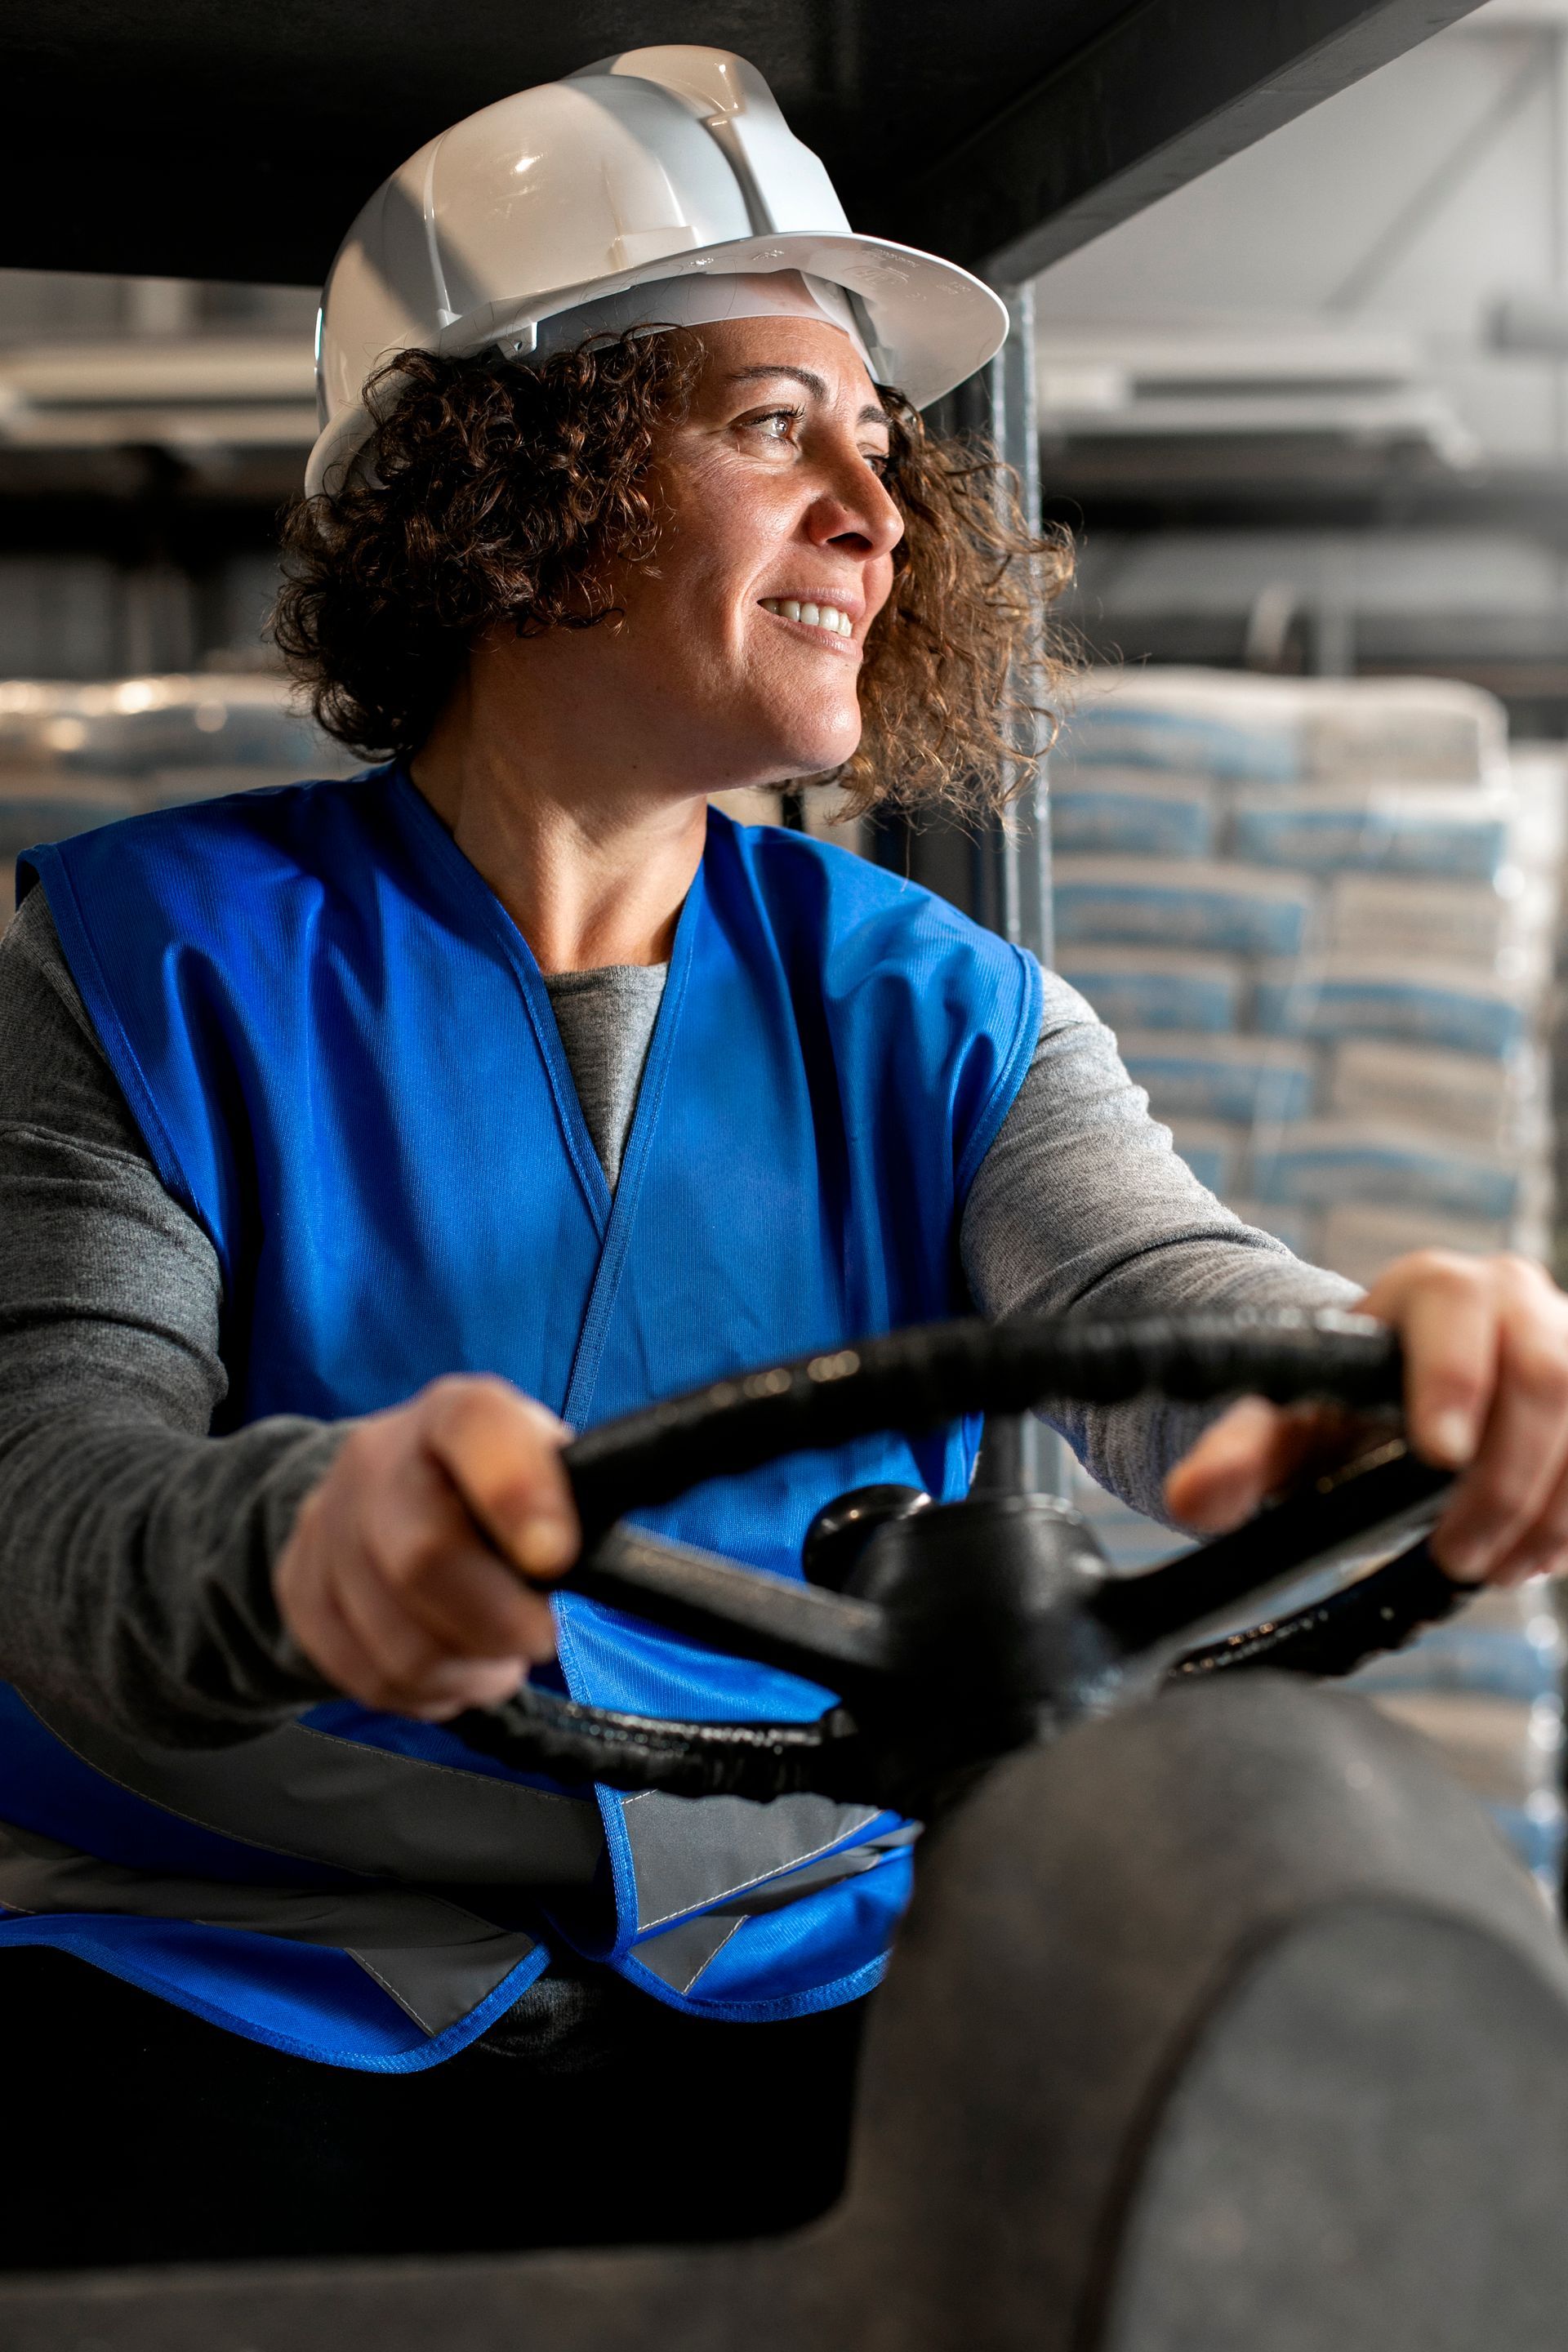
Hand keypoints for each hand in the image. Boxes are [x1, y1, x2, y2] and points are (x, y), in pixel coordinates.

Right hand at [275, 1376, 579, 1716]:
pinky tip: (450, 1667)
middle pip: (423, 1558)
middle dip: (496, 1621)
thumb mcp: (537, 1458)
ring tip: (496, 1657)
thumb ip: (572, 1495)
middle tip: (537, 1637)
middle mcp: (377, 1461)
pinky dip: (425, 1692)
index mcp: (454, 1414)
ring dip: (465, 1670)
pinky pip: (366, 1676)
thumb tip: (608, 1562)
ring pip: (396, 1640)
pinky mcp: (300, 1593)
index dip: (514, 1494)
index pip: (474, 1429)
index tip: (554, 1557)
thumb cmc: (486, 1481)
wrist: (375, 1488)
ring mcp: (326, 1528)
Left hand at [1164, 1252, 1567, 1586]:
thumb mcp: (1288, 1426)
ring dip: (1549, 1509)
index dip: (1453, 1378)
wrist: (1406, 1399)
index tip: (1438, 1458)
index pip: (1456, 1309)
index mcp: (1434, 1288)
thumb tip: (1191, 1499)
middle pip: (1544, 1374)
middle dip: (1505, 1479)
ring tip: (1491, 1567)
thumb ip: (1237, 1457)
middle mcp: (1515, 1298)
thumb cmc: (1346, 1404)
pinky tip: (1530, 1555)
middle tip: (1457, 1552)